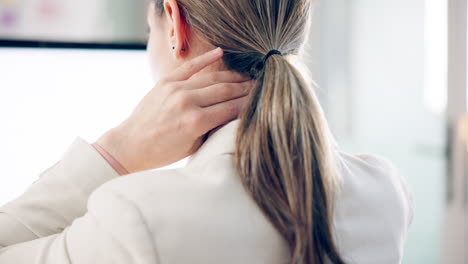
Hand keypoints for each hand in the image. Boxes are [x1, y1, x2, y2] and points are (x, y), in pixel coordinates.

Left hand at [97, 47, 252, 172]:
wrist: (130, 145)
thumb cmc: (163, 152)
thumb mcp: (194, 146)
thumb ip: (214, 129)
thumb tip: (235, 114)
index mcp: (196, 122)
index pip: (232, 108)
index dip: (249, 103)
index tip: (261, 99)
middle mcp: (187, 102)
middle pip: (225, 90)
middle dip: (244, 88)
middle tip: (258, 86)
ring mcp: (175, 89)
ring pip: (212, 78)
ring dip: (231, 76)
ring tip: (245, 76)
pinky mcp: (165, 82)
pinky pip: (189, 66)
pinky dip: (205, 59)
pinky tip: (220, 53)